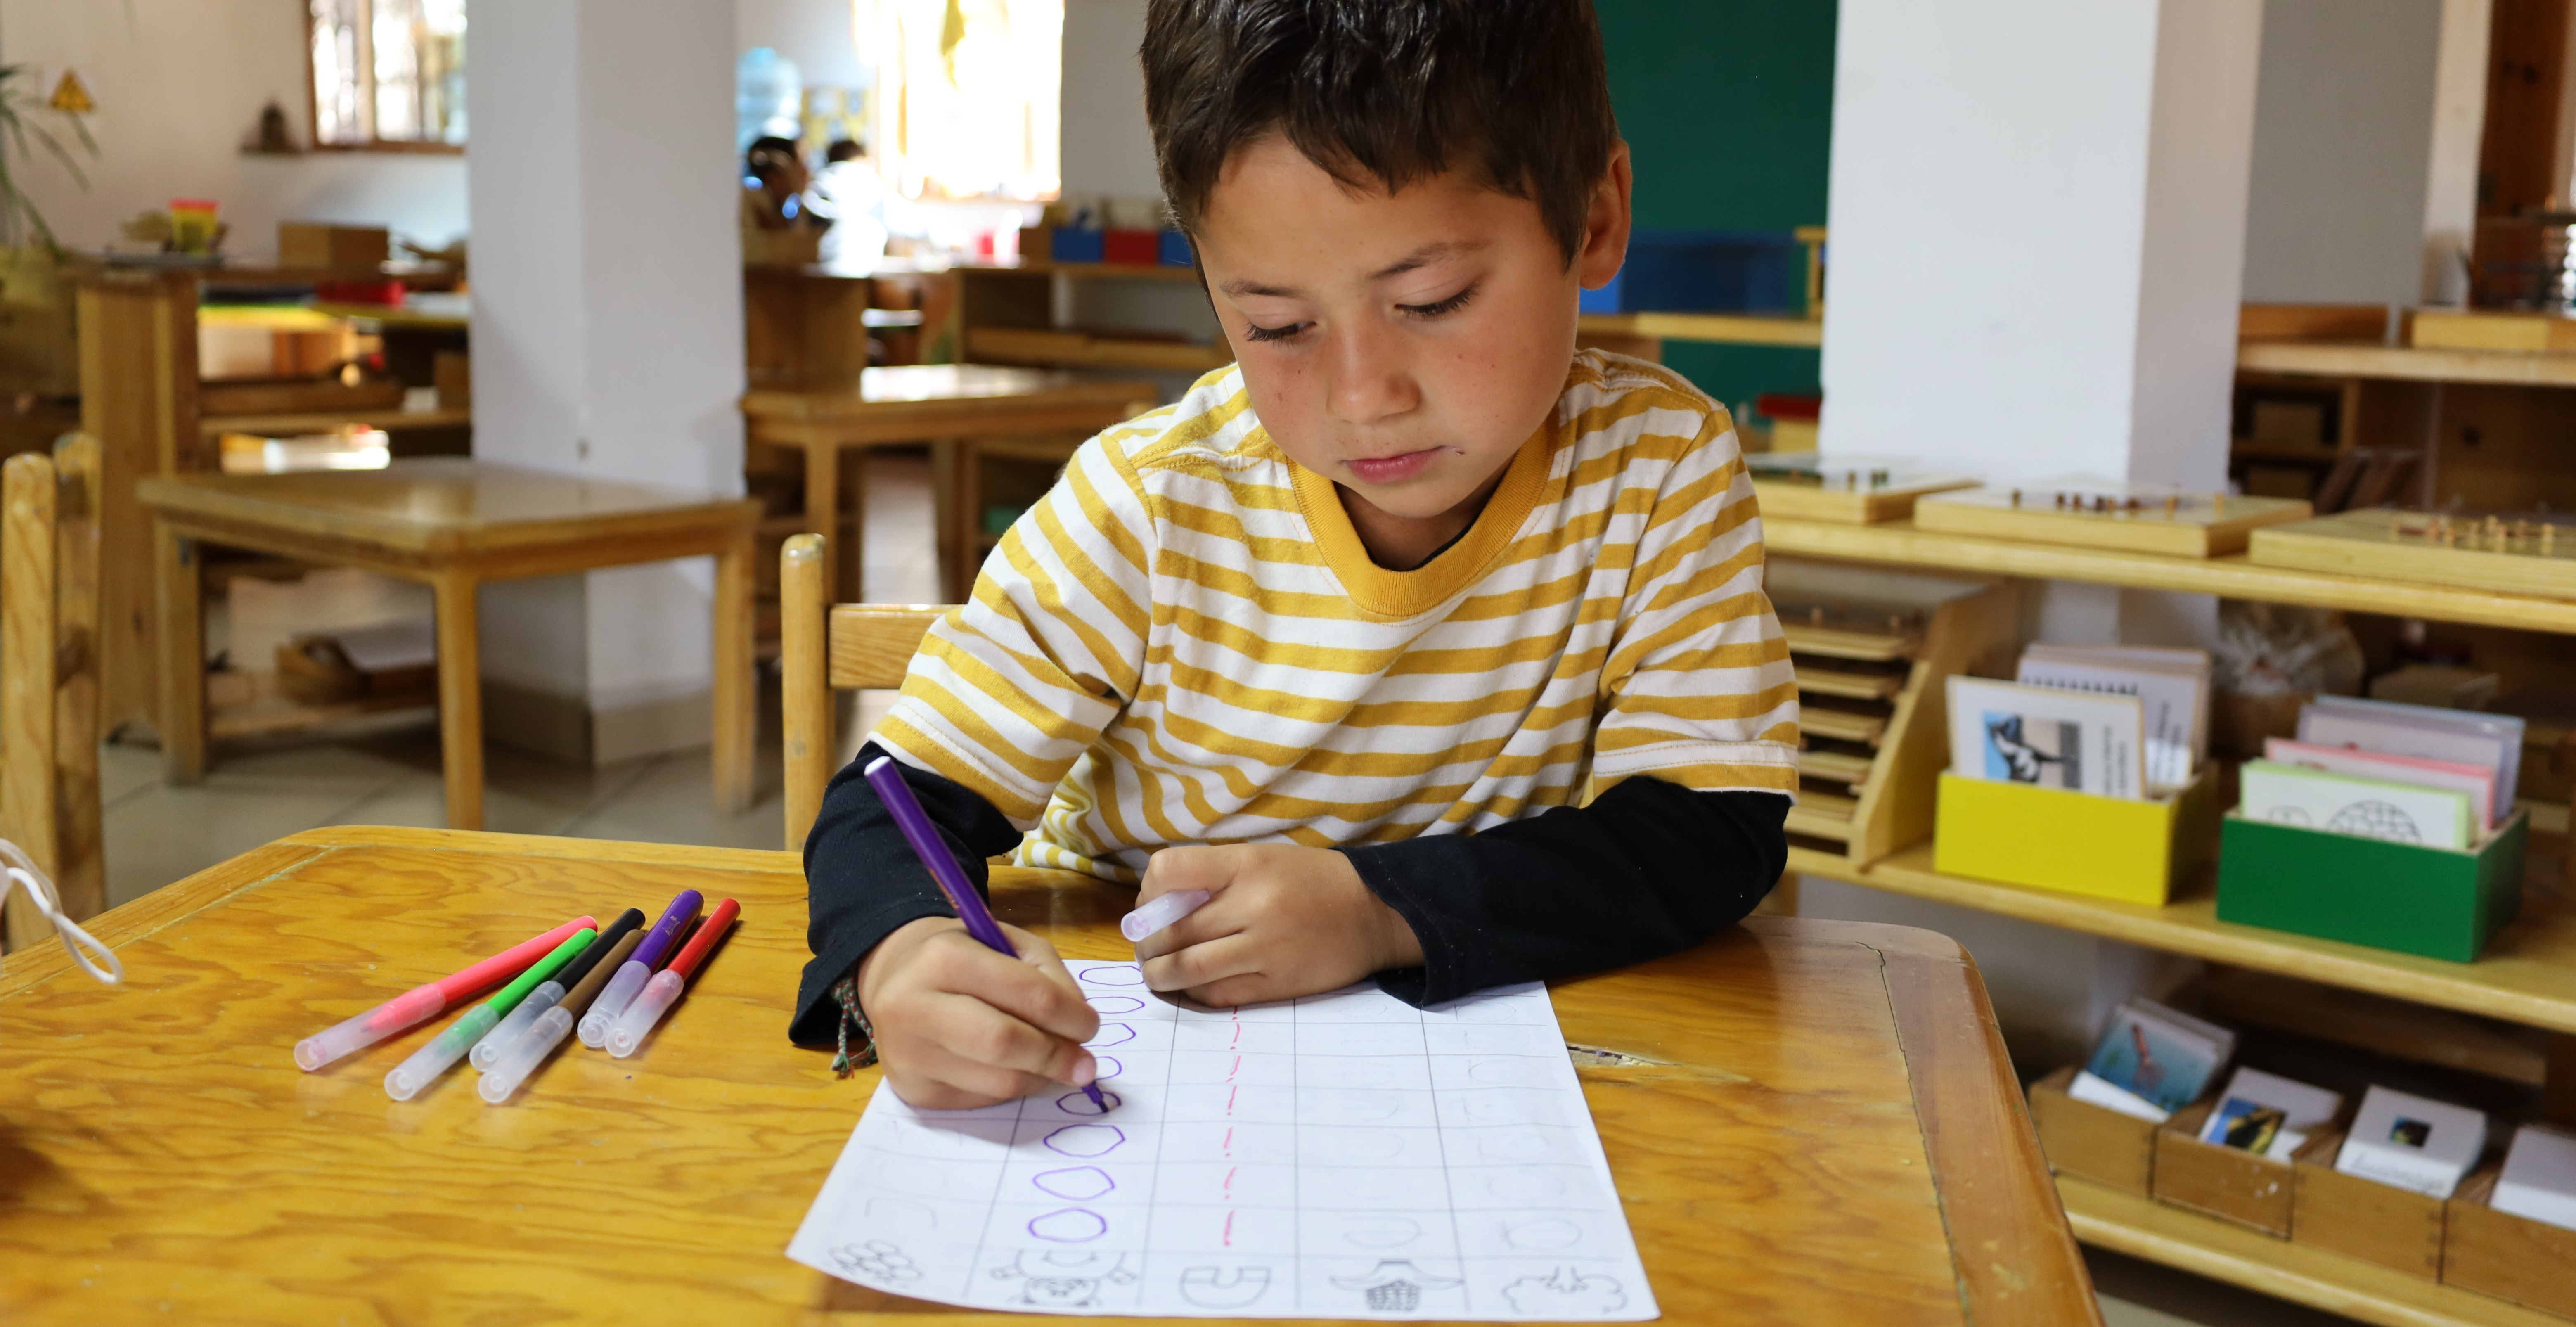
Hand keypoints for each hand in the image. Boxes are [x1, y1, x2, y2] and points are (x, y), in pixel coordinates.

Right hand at [855, 915, 1100, 1108]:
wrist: (896, 981)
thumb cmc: (966, 957)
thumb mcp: (1009, 944)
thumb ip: (1049, 979)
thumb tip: (1079, 1032)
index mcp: (944, 956)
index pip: (1027, 994)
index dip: (1071, 1017)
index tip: (1091, 1027)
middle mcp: (914, 1005)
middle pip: (1004, 1044)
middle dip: (1057, 1056)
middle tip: (1086, 1064)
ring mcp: (908, 1054)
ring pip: (997, 1082)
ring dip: (1040, 1077)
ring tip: (1051, 1062)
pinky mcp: (912, 1091)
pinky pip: (981, 1101)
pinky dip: (1011, 1089)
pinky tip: (1012, 1068)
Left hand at [1131, 844, 1423, 1005]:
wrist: (1374, 913)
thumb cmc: (1312, 881)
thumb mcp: (1263, 858)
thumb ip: (1215, 875)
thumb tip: (1158, 904)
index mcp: (1246, 864)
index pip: (1170, 870)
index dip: (1147, 892)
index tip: (1149, 905)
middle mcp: (1253, 904)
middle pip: (1173, 929)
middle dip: (1146, 942)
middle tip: (1144, 947)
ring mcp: (1265, 948)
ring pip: (1188, 968)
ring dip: (1159, 974)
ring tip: (1155, 971)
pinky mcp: (1276, 984)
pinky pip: (1217, 994)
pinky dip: (1192, 992)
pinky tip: (1188, 986)